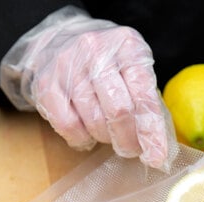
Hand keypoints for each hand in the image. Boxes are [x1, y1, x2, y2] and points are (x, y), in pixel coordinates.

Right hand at [0, 7, 172, 169]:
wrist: (58, 43)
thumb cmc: (105, 65)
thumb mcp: (131, 70)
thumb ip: (146, 102)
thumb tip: (156, 148)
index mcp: (127, 46)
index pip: (144, 96)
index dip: (151, 131)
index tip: (156, 157)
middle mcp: (96, 51)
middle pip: (119, 111)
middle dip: (128, 140)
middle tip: (130, 149)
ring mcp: (68, 66)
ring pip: (94, 121)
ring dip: (104, 138)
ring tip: (106, 133)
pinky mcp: (47, 85)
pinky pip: (69, 126)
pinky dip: (81, 138)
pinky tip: (86, 132)